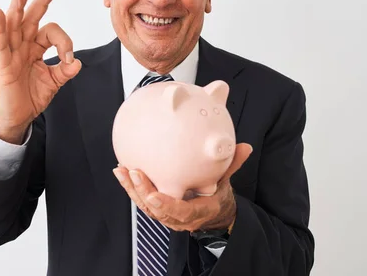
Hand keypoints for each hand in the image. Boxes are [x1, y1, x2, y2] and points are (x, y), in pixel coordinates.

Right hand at [0, 0, 81, 143]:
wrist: (18, 118)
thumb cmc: (31, 96)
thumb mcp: (54, 82)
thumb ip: (65, 71)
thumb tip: (76, 62)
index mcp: (35, 48)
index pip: (50, 33)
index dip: (64, 42)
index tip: (68, 58)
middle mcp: (22, 46)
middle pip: (30, 18)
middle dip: (40, 1)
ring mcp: (11, 54)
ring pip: (13, 25)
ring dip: (17, 7)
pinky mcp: (2, 65)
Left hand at [113, 143, 252, 231]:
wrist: (212, 213)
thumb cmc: (217, 196)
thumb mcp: (226, 181)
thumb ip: (232, 165)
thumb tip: (245, 147)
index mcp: (197, 212)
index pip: (180, 212)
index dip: (166, 205)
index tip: (154, 196)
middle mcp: (178, 218)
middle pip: (156, 210)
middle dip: (142, 192)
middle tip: (133, 172)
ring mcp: (166, 215)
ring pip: (145, 206)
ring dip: (131, 189)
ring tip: (121, 170)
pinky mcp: (156, 208)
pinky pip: (142, 200)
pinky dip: (131, 187)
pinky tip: (122, 171)